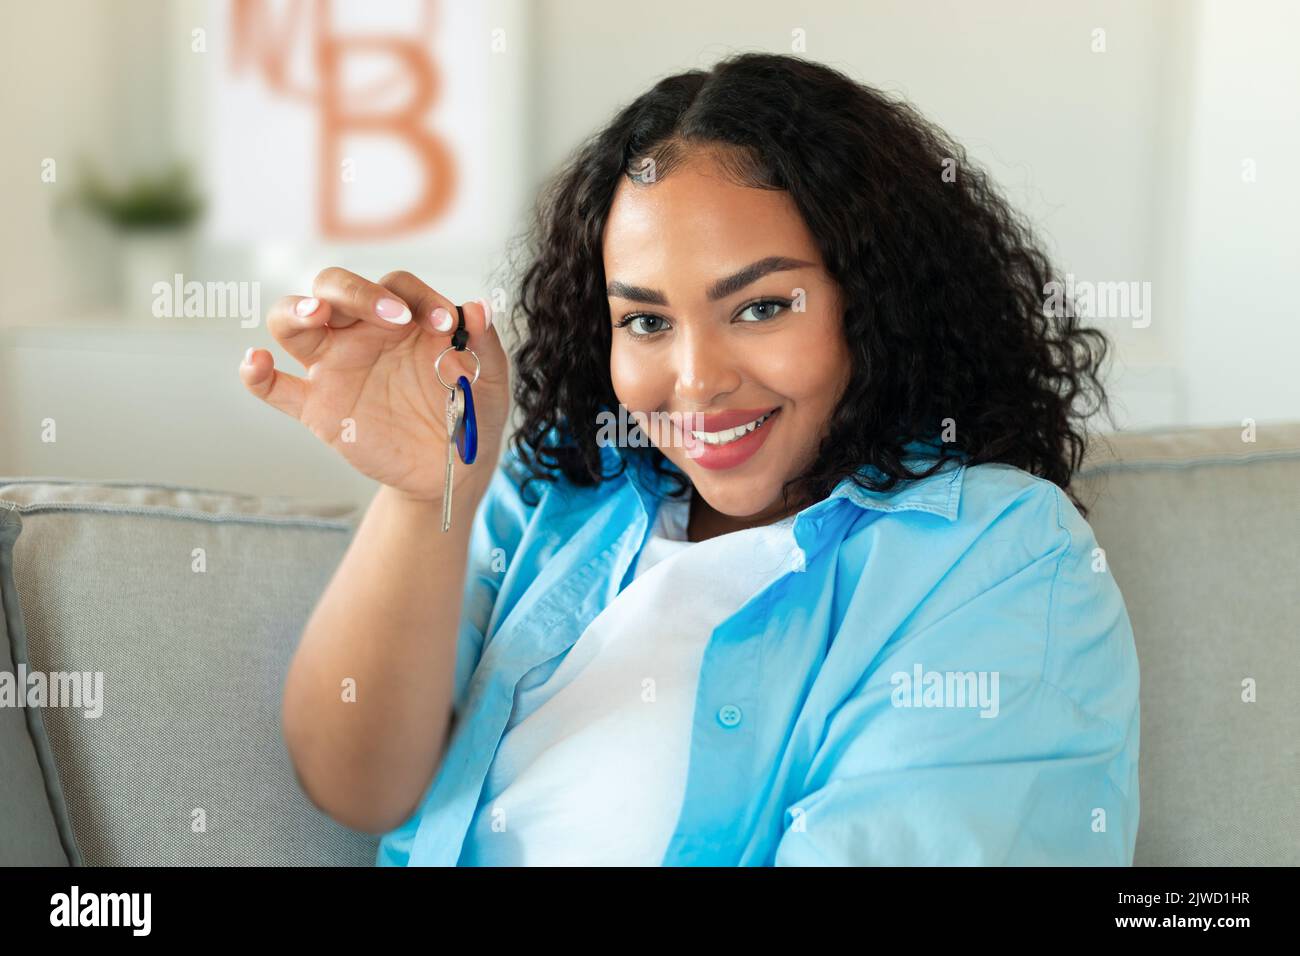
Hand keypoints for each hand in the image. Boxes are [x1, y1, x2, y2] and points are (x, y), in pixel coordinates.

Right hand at [239, 267, 508, 503]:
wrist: (453, 470)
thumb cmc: (470, 413)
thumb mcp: (489, 382)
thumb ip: (485, 345)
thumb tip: (479, 308)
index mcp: (402, 319)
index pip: (397, 286)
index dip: (419, 297)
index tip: (446, 324)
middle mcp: (360, 333)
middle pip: (333, 286)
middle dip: (357, 292)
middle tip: (392, 316)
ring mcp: (333, 367)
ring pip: (291, 321)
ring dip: (297, 310)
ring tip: (316, 315)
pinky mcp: (315, 407)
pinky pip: (273, 387)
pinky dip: (255, 373)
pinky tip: (256, 362)